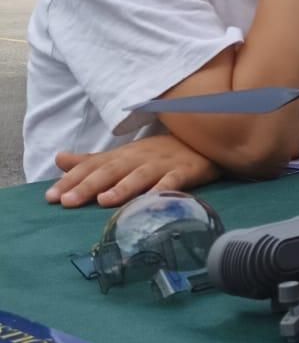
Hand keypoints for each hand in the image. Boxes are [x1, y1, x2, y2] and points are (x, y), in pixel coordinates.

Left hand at [47, 134, 220, 208]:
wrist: (203, 140)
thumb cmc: (159, 154)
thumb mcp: (124, 156)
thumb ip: (92, 161)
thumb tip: (59, 159)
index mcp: (123, 156)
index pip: (93, 166)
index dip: (72, 180)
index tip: (51, 197)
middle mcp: (139, 158)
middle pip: (112, 170)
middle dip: (89, 185)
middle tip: (68, 201)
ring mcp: (163, 164)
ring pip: (140, 175)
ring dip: (123, 187)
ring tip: (104, 200)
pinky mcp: (186, 171)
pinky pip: (175, 181)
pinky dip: (164, 188)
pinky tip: (153, 199)